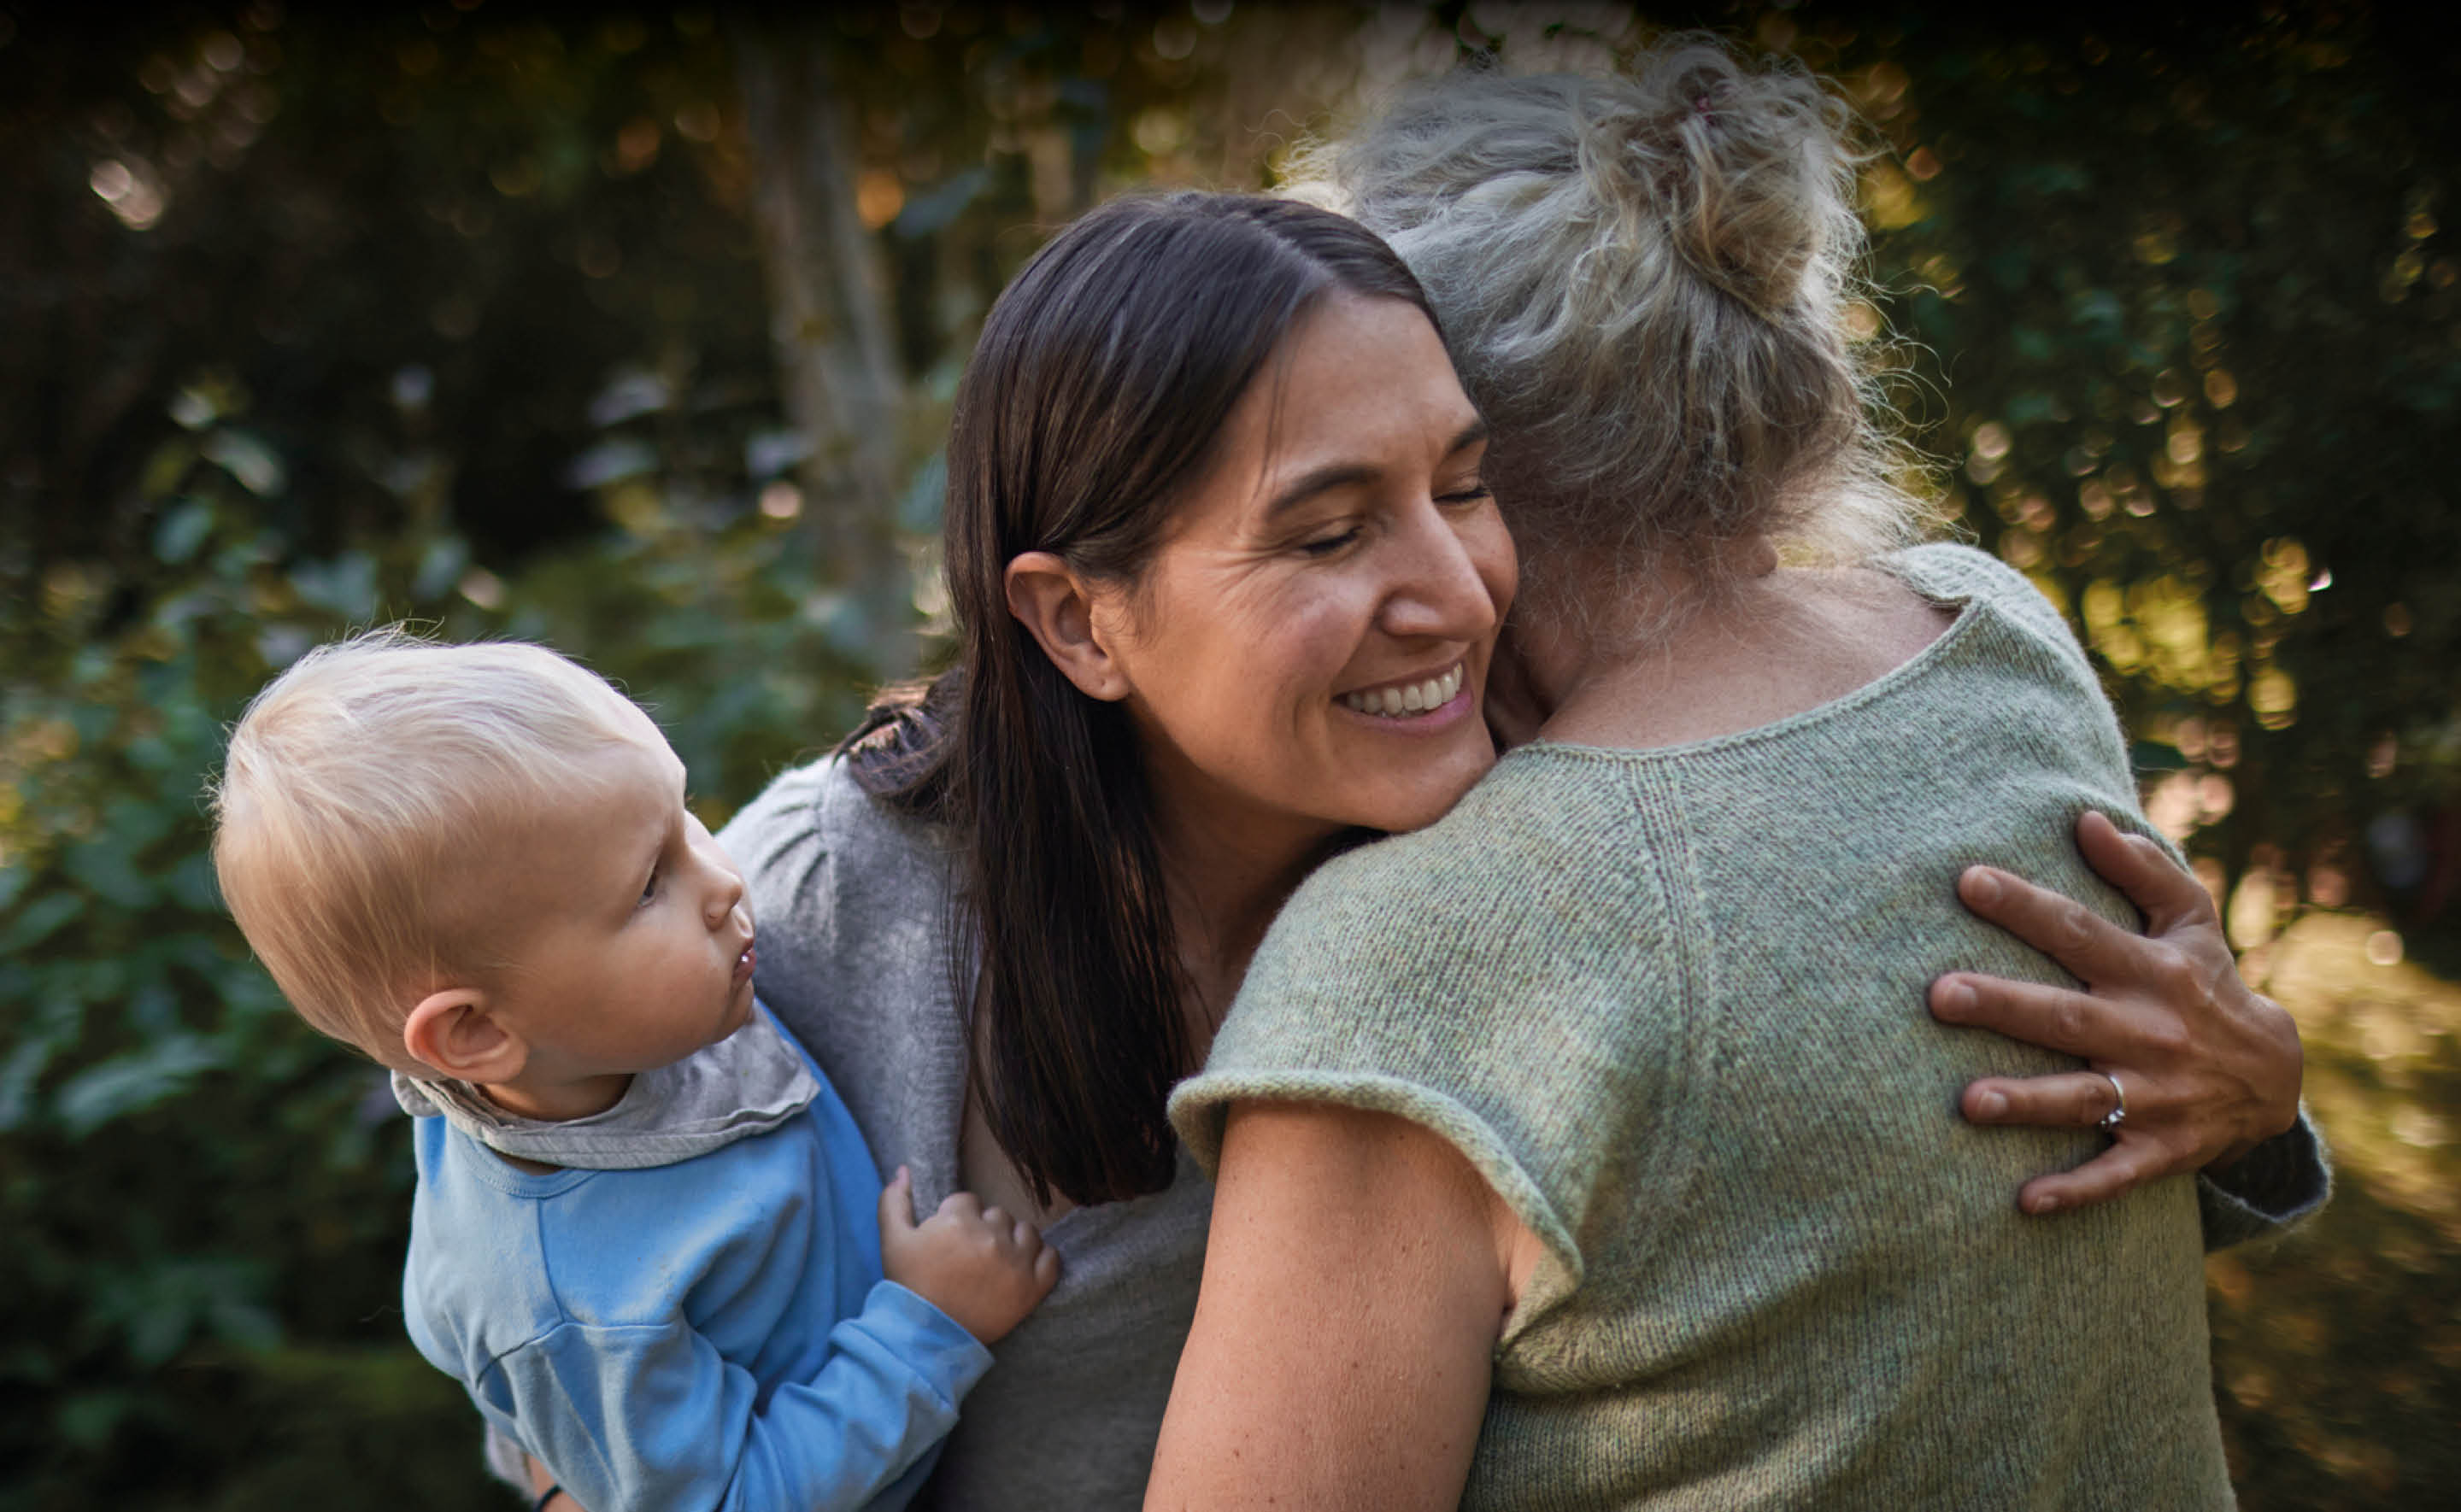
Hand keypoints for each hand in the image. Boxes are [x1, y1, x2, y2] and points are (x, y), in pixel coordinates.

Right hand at [878, 1166, 1059, 1342]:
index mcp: (958, 1221)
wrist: (927, 1338)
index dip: (957, 1219)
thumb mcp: (892, 1242)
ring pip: (1025, 1232)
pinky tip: (1022, 1269)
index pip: (968, 1201)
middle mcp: (991, 1237)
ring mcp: (1015, 1262)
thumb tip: (904, 1170)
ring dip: (1013, 1241)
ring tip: (995, 1262)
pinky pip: (1051, 1258)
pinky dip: (1040, 1260)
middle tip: (970, 1257)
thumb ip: (894, 1201)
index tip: (951, 1242)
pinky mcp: (1033, 1288)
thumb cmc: (909, 1288)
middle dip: (985, 1230)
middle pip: (997, 1215)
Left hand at [1928, 810, 2304, 1214]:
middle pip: (2066, 1017)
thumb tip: (2084, 818)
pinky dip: (2075, 1191)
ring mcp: (2155, 1095)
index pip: (2079, 931)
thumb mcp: (2191, 922)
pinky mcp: (2162, 1150)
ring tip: (1968, 1102)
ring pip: (2083, 1099)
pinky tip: (2025, 1203)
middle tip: (1938, 994)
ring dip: (2027, 1103)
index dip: (2025, 906)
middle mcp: (2148, 1032)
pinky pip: (2115, 1175)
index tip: (1966, 880)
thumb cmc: (2207, 984)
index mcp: (2149, 971)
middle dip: (2004, 1006)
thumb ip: (2143, 870)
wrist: (2276, 1078)